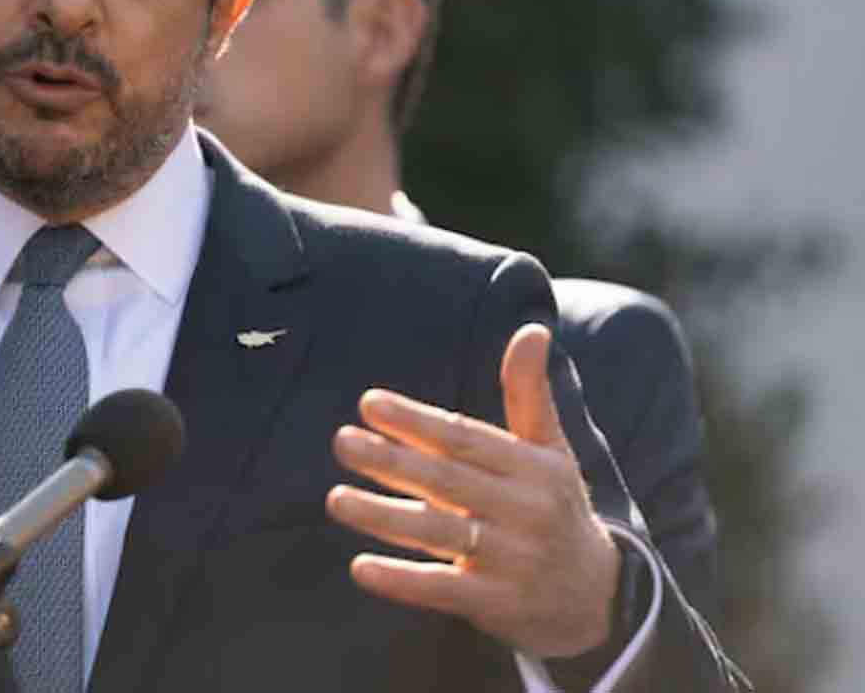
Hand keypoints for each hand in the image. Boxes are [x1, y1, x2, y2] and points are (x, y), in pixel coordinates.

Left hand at [325, 323, 619, 657]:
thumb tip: (532, 329)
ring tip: (335, 498)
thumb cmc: (556, 507)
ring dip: (383, 516)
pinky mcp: (497, 603)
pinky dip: (401, 580)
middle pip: (447, 481)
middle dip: (391, 459)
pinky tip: (360, 568)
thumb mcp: (551, 450)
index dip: (417, 421)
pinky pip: (443, 589)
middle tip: (341, 440)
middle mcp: (525, 511)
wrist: (597, 599)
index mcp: (533, 468)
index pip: (466, 439)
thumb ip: (529, 393)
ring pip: (438, 532)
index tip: (369, 403)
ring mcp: (512, 560)